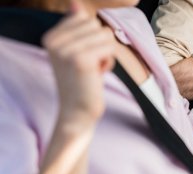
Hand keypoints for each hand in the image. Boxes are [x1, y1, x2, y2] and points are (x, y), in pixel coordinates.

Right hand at [42, 1, 115, 124]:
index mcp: (51, 37)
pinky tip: (97, 75)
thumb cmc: (81, 83)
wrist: (77, 112)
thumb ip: (75, 28)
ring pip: (105, 35)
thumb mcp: (75, 52)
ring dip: (106, 54)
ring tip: (93, 71)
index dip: (92, 39)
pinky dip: (109, 62)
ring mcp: (66, 50)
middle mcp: (54, 41)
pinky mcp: (81, 59)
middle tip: (89, 66)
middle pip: (96, 25)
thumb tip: (75, 4)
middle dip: (100, 46)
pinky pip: (110, 47)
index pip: (85, 19)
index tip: (83, 59)